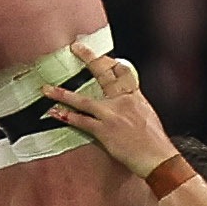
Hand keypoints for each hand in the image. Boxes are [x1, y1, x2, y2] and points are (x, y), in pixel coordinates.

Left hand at [43, 57, 176, 177]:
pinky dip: (67, 117)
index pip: (122, 72)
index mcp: (135, 97)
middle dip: (89, 58)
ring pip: (83, 100)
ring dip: (63, 95)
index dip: (109, 61)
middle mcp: (123, 101)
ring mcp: (112, 115)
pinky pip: (81, 121)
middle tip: (76, 47)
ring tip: (48, 90)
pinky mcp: (104, 130)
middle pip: (103, 75)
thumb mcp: (148, 117)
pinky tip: (56, 113)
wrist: (159, 158)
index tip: (99, 53)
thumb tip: (123, 106)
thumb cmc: (155, 143)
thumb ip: (133, 107)